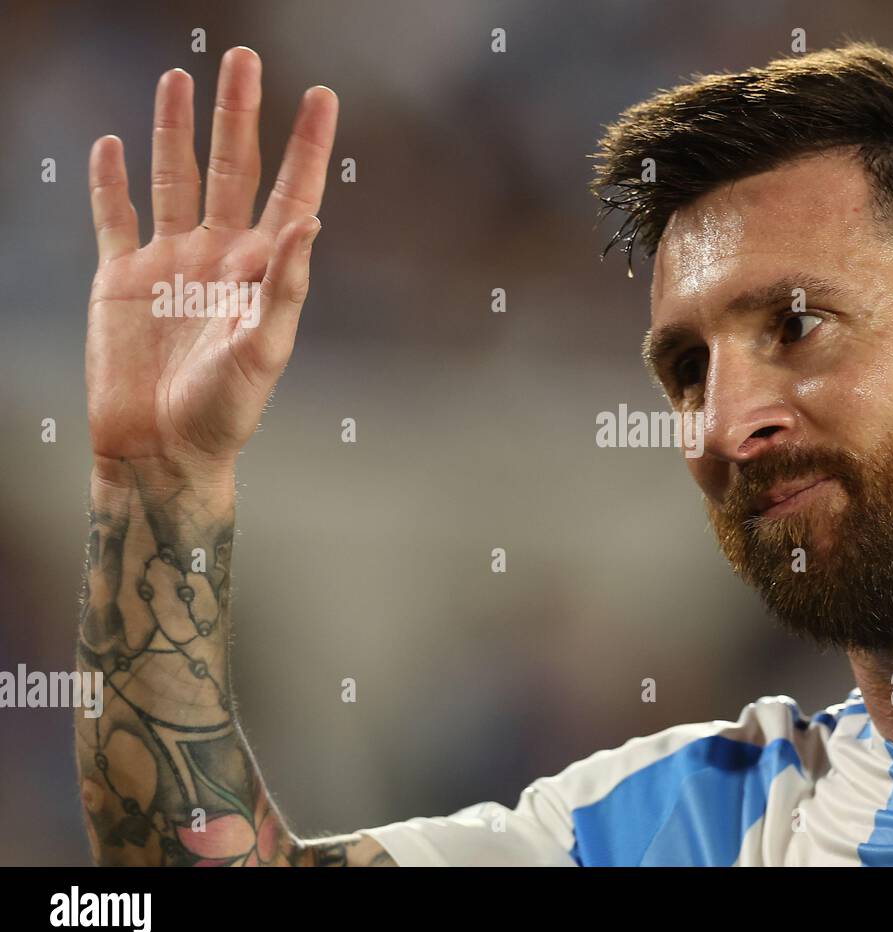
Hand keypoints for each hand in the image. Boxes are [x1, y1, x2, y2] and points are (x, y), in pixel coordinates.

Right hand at [86, 47, 337, 483]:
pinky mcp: (120, 279)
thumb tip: (308, 221)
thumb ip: (286, 287)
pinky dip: (110, 182)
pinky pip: (114, 217)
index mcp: (261, 272)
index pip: (290, 193)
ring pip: (173, 178)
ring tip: (180, 76)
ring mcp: (169, 262)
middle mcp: (218, 256)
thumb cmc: (224, 412)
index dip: (305, 145)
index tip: (320, 94)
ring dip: (175, 129)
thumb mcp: (264, 352)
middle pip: (232, 169)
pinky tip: (113, 144)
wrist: (158, 450)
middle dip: (237, 114)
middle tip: (243, 58)